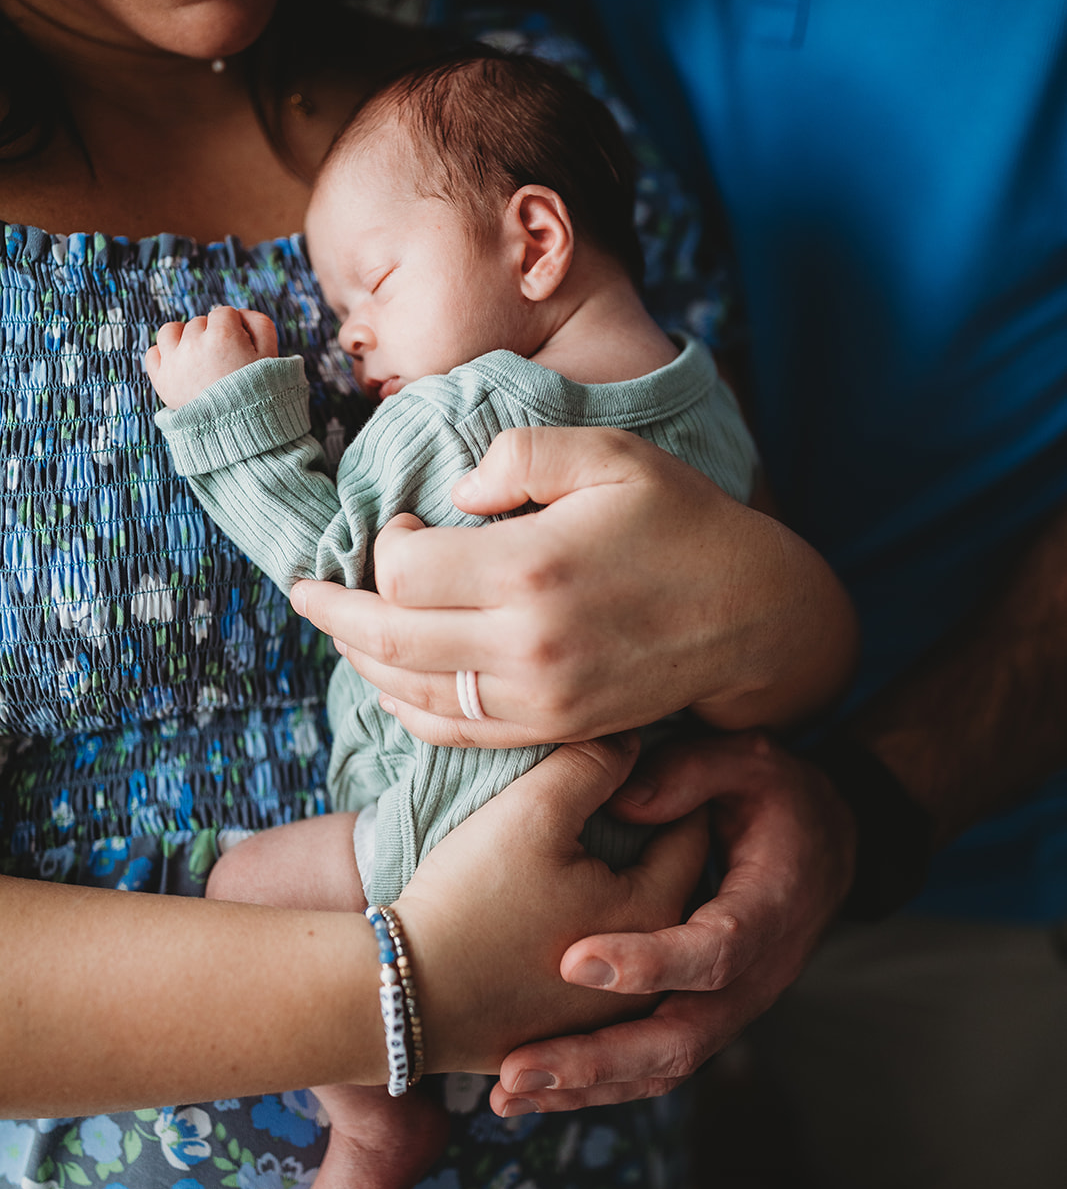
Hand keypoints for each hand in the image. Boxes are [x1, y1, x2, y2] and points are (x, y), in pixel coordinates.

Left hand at [144, 304, 277, 407]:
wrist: (240, 434)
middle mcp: (194, 343)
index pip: (224, 314)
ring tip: (199, 357)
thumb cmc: (260, 394)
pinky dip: (164, 355)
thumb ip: (260, 324)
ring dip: (184, 338)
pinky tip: (181, 365)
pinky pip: (153, 353)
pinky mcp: (161, 380)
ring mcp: (173, 361)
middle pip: (200, 323)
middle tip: (225, 362)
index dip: (236, 329)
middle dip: (212, 337)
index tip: (242, 349)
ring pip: (171, 331)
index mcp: (223, 334)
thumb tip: (239, 313)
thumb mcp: (272, 355)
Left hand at [291, 426, 856, 745]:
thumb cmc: (683, 524)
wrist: (755, 618)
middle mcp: (527, 644)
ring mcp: (538, 698)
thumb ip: (521, 454)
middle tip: (304, 591)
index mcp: (533, 567)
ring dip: (363, 660)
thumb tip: (453, 492)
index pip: (405, 570)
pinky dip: (409, 710)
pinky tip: (391, 684)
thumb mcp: (613, 456)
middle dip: (333, 613)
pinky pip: (454, 733)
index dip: (382, 546)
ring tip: (339, 630)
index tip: (399, 526)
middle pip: (390, 637)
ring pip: (412, 691)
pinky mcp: (553, 729)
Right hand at [396, 732, 709, 1074]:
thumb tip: (634, 739)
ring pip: (632, 921)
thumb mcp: (534, 810)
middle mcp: (651, 974)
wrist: (400, 996)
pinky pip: (597, 961)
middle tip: (615, 793)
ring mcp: (610, 1010)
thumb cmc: (470, 898)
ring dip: (618, 882)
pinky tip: (550, 901)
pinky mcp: (568, 1029)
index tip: (637, 758)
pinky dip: (589, 928)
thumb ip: (595, 762)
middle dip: (649, 834)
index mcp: (657, 914)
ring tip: (583, 843)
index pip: (692, 828)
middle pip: (666, 878)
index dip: (668, 784)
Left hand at [488, 731, 854, 1112]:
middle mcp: (755, 977)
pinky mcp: (703, 1018)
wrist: (826, 851)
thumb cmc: (778, 799)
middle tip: (519, 1068)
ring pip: (663, 1067)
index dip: (649, 962)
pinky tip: (531, 1092)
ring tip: (509, 1093)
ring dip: (585, 1085)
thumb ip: (692, 774)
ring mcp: (730, 1008)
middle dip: (598, 1059)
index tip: (573, 961)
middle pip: (682, 1039)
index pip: (714, 951)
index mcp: (770, 909)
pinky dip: (594, 1085)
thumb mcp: (751, 762)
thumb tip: (625, 803)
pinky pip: (653, 1066)